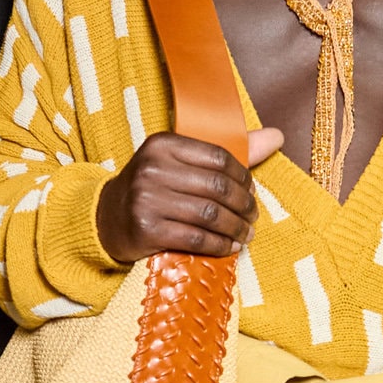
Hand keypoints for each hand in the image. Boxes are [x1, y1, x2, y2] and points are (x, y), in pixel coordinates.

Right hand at [96, 125, 284, 263]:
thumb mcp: (180, 163)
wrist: (106, 218)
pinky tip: (230, 246)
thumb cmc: (153, 188)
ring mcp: (147, 199)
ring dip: (236, 228)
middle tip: (253, 217)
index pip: (219, 157)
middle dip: (244, 205)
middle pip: (217, 187)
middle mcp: (153, 168)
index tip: (251, 191)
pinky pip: (196, 238)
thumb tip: (276, 136)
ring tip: (246, 234)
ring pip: (210, 215)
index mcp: (163, 144)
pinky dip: (220, 245)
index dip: (243, 177)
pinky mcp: (146, 230)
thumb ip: (225, 154)